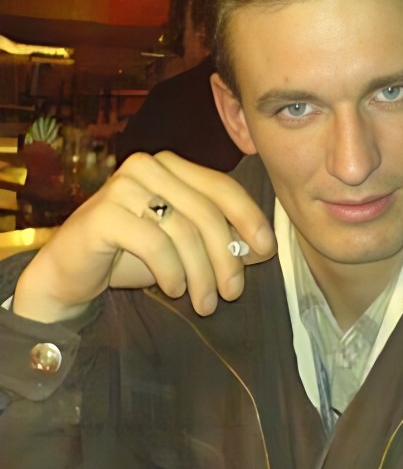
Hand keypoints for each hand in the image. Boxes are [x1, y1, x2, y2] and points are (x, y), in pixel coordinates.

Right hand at [13, 151, 275, 321]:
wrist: (71, 271)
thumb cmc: (134, 255)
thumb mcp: (187, 246)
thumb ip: (221, 239)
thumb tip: (262, 248)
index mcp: (172, 166)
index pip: (222, 187)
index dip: (249, 218)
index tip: (266, 250)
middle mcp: (148, 167)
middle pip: (207, 211)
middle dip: (226, 256)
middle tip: (233, 292)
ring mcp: (122, 186)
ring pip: (183, 230)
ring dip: (201, 273)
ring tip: (205, 302)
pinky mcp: (103, 213)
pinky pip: (154, 244)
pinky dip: (171, 271)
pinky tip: (174, 288)